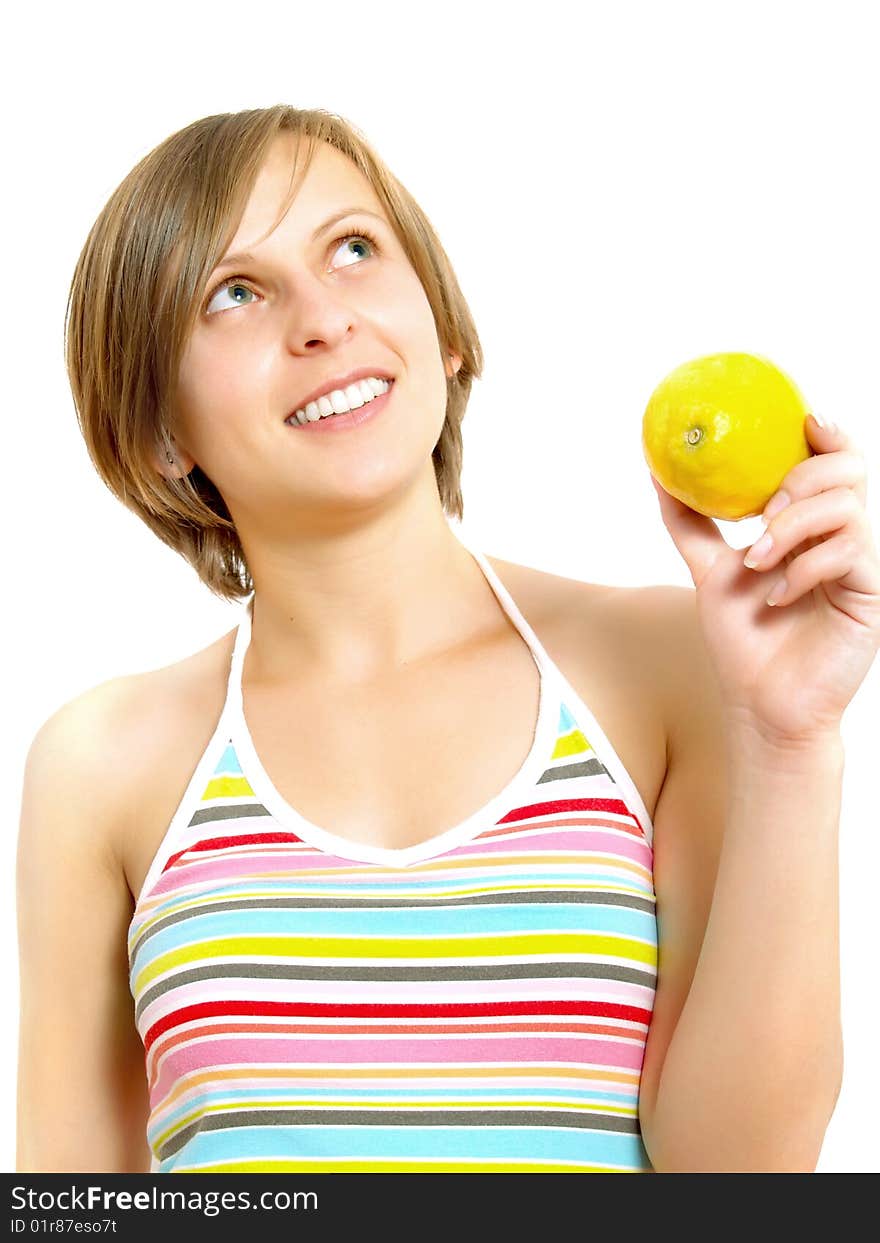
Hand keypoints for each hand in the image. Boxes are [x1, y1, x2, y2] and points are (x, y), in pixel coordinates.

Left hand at [651, 414, 879, 744]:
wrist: (762, 705)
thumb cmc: (744, 640)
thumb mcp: (708, 569)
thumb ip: (690, 520)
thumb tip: (657, 471)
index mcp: (812, 524)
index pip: (834, 460)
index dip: (826, 432)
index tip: (803, 420)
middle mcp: (843, 537)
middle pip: (847, 469)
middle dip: (798, 481)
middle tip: (762, 515)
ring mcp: (861, 565)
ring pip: (846, 506)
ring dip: (791, 527)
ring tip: (756, 563)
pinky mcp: (870, 594)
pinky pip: (847, 553)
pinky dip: (802, 568)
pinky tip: (776, 596)